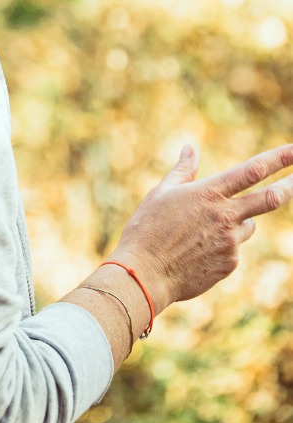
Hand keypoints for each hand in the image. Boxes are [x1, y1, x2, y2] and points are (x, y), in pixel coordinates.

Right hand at [109, 143, 292, 313]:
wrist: (145, 273)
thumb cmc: (148, 228)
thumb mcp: (162, 192)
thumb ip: (184, 171)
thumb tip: (190, 149)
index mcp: (209, 193)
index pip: (253, 170)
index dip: (278, 159)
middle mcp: (225, 216)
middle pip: (271, 199)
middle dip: (291, 186)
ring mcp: (231, 242)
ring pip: (248, 225)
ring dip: (238, 221)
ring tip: (202, 231)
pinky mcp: (230, 264)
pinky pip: (235, 248)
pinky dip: (223, 244)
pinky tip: (197, 251)